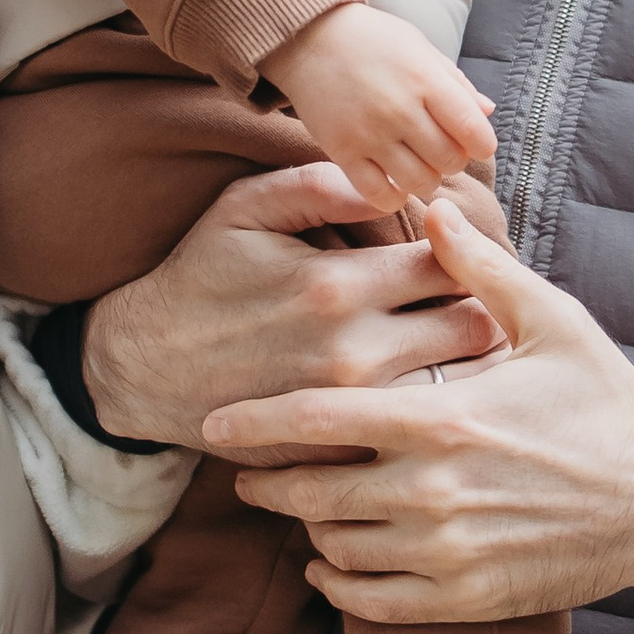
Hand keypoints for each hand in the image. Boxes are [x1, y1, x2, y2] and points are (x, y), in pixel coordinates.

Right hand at [80, 160, 507, 447]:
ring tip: (475, 353)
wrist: (143, 368)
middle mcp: (354, 353)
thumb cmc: (200, 278)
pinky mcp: (338, 455)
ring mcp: (348, 413)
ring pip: (459, 388)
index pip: (456, 265)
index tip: (473, 256)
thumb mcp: (245, 208)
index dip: (476, 255)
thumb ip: (320, 184)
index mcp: (340, 286)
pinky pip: (416, 437)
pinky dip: (434, 416)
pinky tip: (432, 400)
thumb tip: (391, 179)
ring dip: (475, 368)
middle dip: (490, 312)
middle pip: (476, 330)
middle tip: (486, 304)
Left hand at [201, 195, 633, 621]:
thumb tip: (431, 204)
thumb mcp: (552, 320)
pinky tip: (331, 568)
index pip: (313, 421)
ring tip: (300, 511)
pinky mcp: (466, 597)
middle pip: (308, 493)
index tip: (215, 423)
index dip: (253, 423)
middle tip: (244, 475)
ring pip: (336, 549)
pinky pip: (372, 603)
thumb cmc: (608, 404)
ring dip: (307, 532)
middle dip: (265, 485)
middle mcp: (430, 489)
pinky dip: (339, 587)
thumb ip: (479, 267)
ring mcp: (445, 550)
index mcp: (439, 416)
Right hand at [270, 5, 494, 219]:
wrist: (308, 37)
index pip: (473, 130)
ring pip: (419, 182)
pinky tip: (394, 182)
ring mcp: (369, 133)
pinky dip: (394, 196)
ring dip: (426, 179)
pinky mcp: (341, 151)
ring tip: (417, 164)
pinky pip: (378, 194)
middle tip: (440, 149)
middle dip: (453, 160)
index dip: (482, 144)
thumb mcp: (419, 47)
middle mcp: (399, 109)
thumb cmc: (371, 39)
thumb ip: (455, 82)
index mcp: (424, 79)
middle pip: (450, 161)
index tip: (474, 141)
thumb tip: (488, 112)